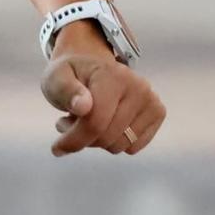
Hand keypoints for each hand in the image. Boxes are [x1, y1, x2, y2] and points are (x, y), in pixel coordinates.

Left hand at [41, 37, 164, 157]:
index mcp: (112, 76)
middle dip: (83, 139)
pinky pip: (133, 147)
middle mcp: (138, 86)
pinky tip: (106, 124)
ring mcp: (151, 99)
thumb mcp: (56, 78)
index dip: (74, 140)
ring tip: (88, 121)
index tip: (57, 147)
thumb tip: (84, 106)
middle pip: (107, 137)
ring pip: (120, 145)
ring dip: (98, 141)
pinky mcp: (157, 112)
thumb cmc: (71, 76)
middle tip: (70, 124)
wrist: (91, 67)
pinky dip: (116, 142)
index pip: (95, 122)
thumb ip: (65, 91)